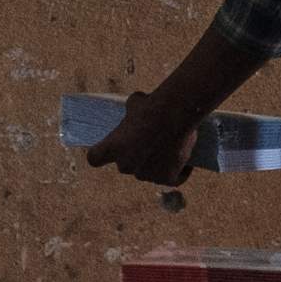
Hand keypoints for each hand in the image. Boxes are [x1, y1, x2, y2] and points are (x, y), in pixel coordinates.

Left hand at [85, 92, 201, 186]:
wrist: (175, 115)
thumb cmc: (152, 106)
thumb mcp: (136, 102)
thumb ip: (131, 111)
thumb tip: (136, 106)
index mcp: (112, 147)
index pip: (94, 158)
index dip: (100, 154)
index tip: (108, 149)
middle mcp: (126, 165)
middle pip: (126, 165)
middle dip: (136, 158)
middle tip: (151, 142)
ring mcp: (146, 175)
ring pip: (149, 174)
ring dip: (157, 165)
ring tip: (171, 148)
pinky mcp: (167, 179)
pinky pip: (172, 179)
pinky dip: (179, 173)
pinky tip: (186, 164)